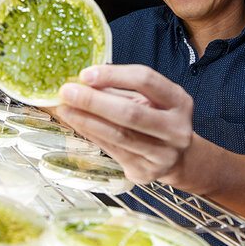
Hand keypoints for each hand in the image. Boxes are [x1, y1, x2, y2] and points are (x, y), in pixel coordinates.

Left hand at [55, 64, 193, 183]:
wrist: (177, 158)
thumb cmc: (156, 120)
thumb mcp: (148, 100)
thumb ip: (119, 91)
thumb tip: (81, 82)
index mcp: (179, 101)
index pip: (146, 80)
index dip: (114, 75)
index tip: (86, 74)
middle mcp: (176, 128)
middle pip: (130, 112)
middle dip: (94, 101)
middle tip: (67, 92)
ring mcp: (164, 154)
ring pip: (119, 134)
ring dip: (86, 120)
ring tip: (65, 109)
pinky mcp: (147, 172)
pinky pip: (113, 150)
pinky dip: (92, 135)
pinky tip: (77, 125)